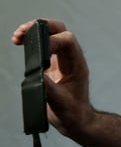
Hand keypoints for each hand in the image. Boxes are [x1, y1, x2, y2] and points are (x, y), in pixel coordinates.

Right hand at [12, 19, 94, 137]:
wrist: (75, 120)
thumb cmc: (72, 113)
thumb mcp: (60, 101)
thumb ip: (49, 86)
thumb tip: (36, 72)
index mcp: (77, 65)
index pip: (68, 40)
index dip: (52, 40)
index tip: (38, 51)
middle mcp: (71, 59)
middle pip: (60, 30)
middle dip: (42, 26)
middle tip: (23, 31)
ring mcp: (61, 60)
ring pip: (51, 35)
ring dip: (34, 31)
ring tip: (17, 36)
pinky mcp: (52, 65)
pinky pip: (43, 46)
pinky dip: (31, 41)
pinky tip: (20, 42)